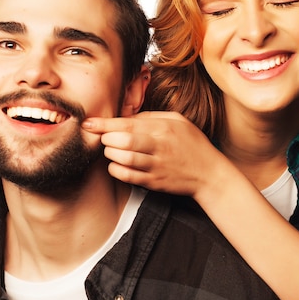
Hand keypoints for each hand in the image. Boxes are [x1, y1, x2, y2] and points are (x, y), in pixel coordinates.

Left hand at [82, 111, 222, 197]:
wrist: (209, 174)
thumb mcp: (177, 121)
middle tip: (103, 138)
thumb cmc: (192, 144)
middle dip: (106, 139)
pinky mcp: (155, 182)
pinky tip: (115, 165)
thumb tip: (126, 118)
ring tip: (110, 150)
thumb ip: (151, 117)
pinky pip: (129, 177)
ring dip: (111, 154)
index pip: (128, 124)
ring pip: (125, 159)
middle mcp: (160, 146)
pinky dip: (116, 170)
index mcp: (164, 128)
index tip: (89, 123)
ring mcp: (157, 165)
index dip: (104, 124)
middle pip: (124, 141)